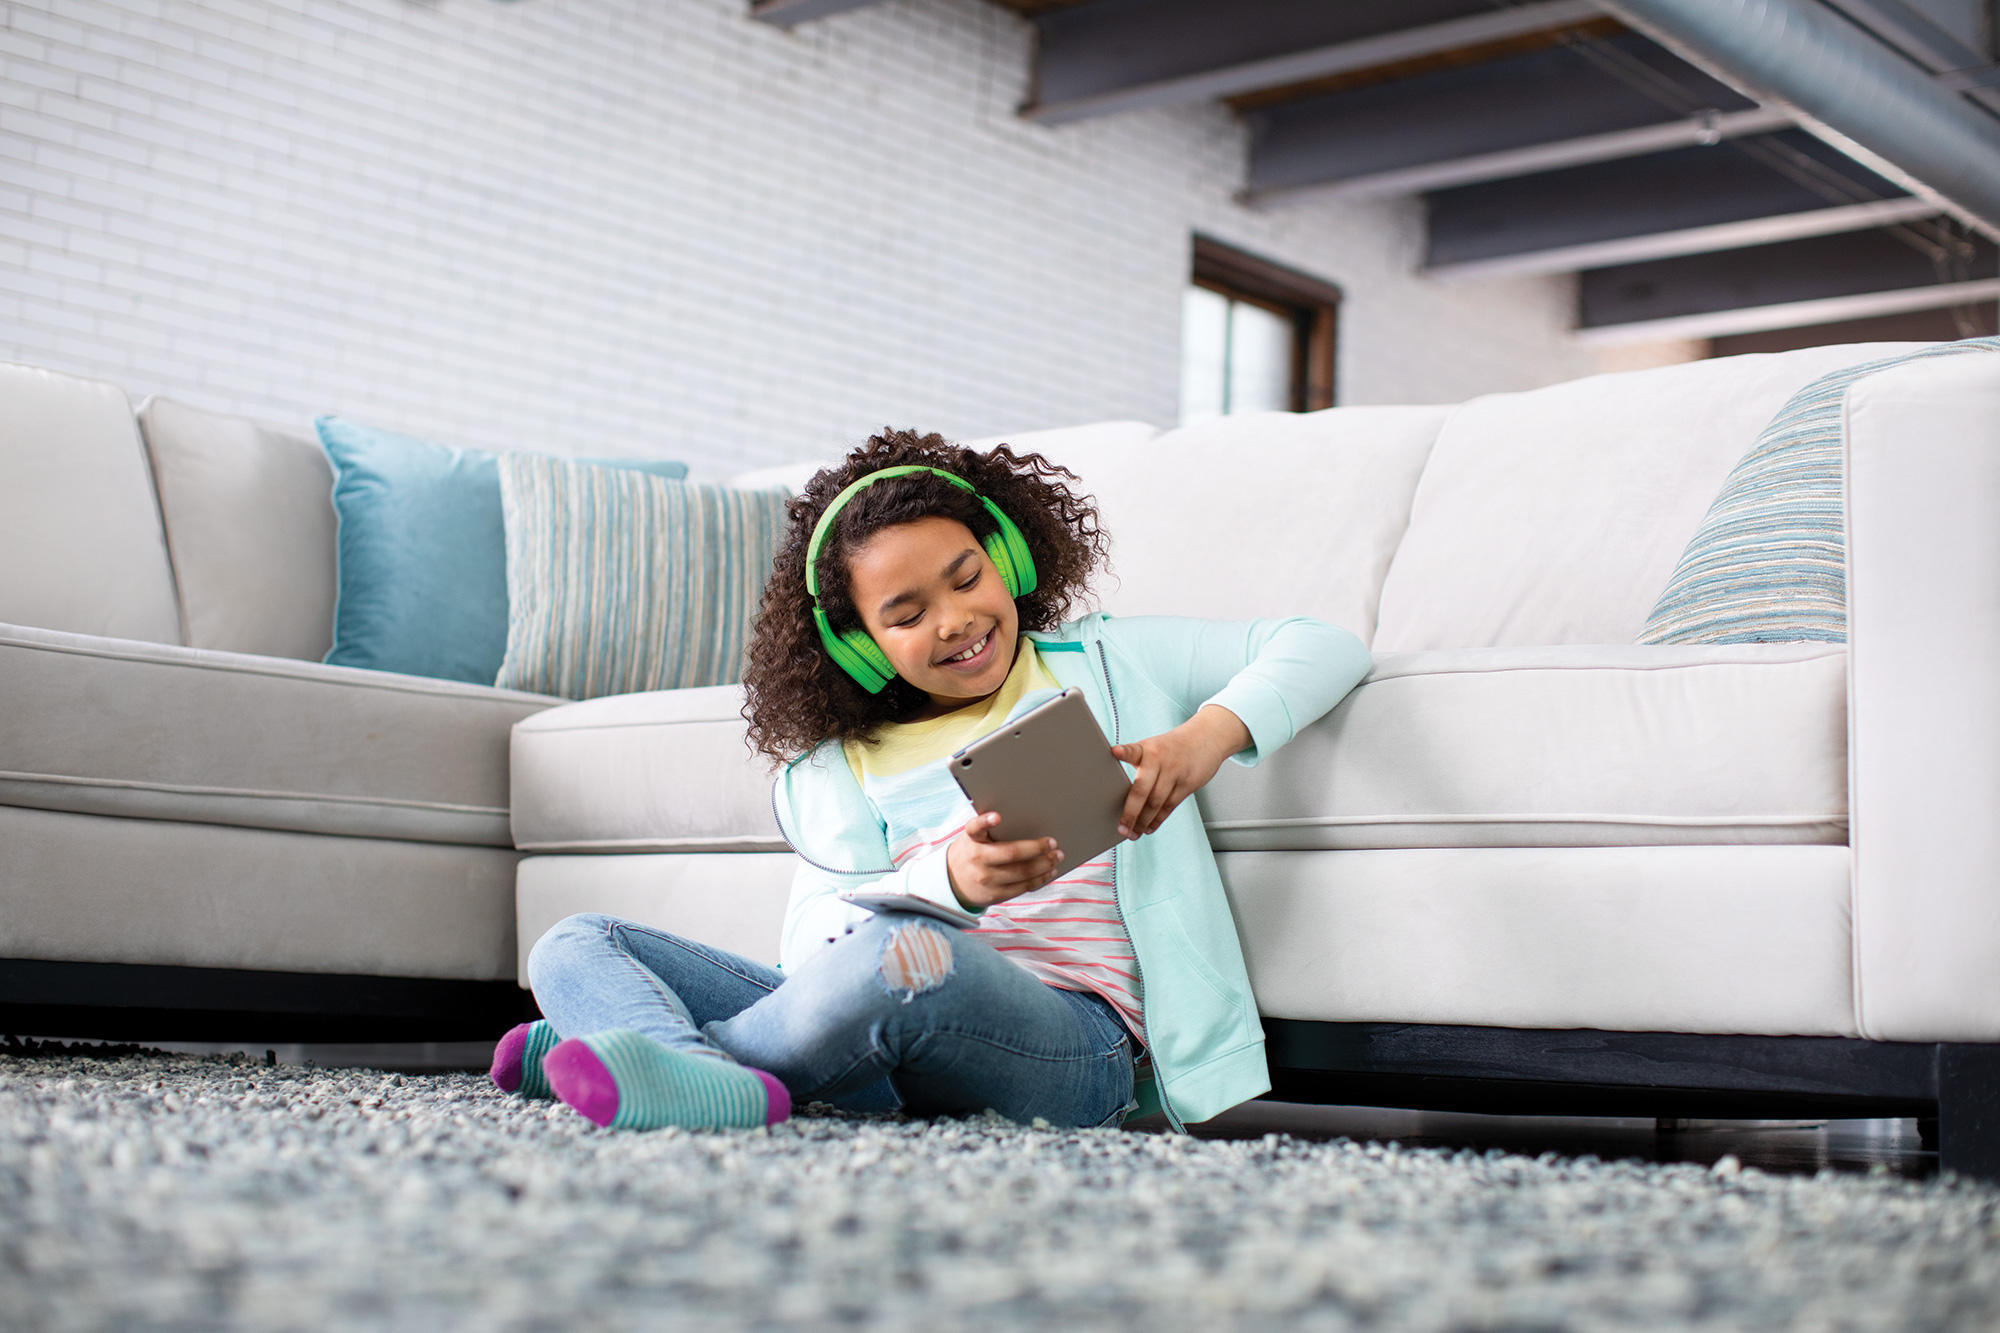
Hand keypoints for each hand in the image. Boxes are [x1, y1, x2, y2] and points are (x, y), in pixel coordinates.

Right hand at [945, 811, 1063, 909]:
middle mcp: (978, 860)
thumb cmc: (972, 852)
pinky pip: (1022, 888)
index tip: (997, 816)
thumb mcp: (973, 838)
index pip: (975, 828)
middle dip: (1036, 848)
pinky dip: (1039, 879)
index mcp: (972, 840)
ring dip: (1044, 865)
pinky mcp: (995, 895)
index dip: (985, 821)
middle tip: (1053, 843)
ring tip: (1056, 857)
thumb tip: (1023, 818)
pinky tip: (1049, 872)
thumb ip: (990, 830)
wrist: (953, 882)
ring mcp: (986, 880)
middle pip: (1011, 854)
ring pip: (1022, 873)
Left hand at [1111, 704, 1250, 839]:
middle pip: (1143, 789)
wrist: (1206, 738)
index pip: (1133, 750)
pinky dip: (1158, 820)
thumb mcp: (1153, 746)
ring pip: (1157, 802)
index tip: (1114, 752)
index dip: (1123, 752)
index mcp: (1148, 749)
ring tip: (1133, 834)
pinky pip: (1170, 806)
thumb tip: (1116, 787)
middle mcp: (1161, 760)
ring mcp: (1175, 773)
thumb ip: (1136, 761)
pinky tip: (1148, 828)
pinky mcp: (1188, 784)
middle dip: (1131, 812)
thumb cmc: (1172, 747)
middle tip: (1121, 829)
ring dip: (1143, 821)